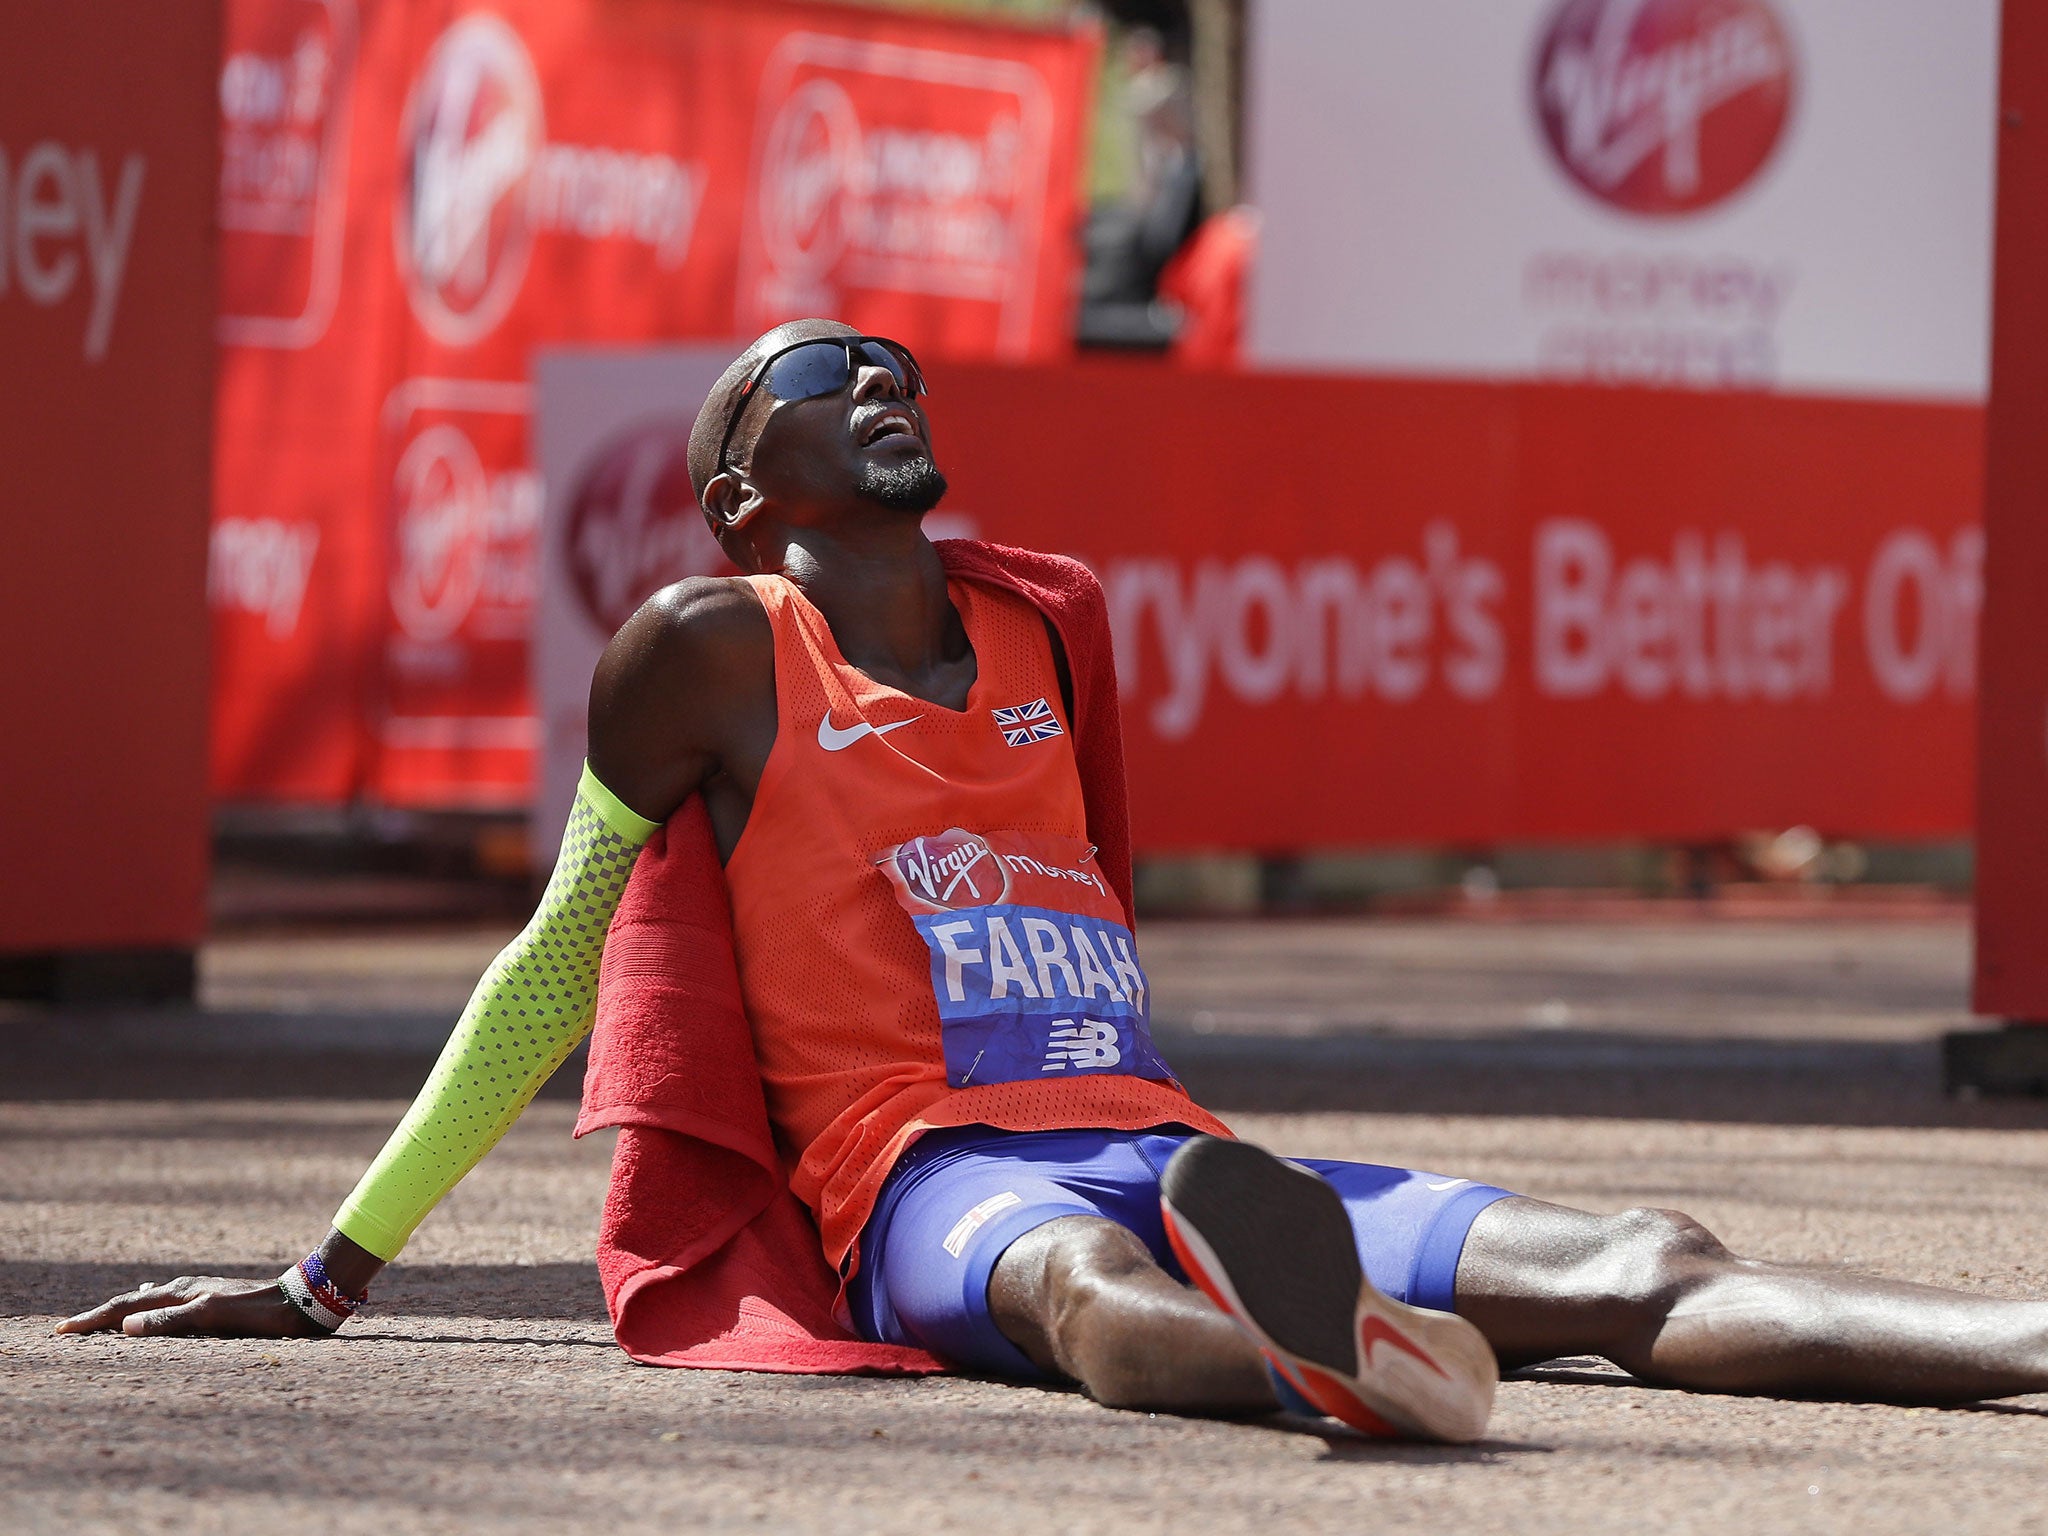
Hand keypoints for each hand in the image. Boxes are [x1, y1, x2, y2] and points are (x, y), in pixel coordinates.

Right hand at [55, 1275, 323, 1337]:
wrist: (303, 1299)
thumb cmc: (260, 1312)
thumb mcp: (213, 1317)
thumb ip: (170, 1322)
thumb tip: (125, 1327)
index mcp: (181, 1294)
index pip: (126, 1307)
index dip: (94, 1320)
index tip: (63, 1331)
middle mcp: (187, 1290)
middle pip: (134, 1302)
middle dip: (101, 1315)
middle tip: (70, 1327)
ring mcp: (201, 1293)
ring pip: (152, 1301)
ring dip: (124, 1309)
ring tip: (104, 1316)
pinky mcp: (216, 1299)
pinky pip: (171, 1301)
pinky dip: (150, 1305)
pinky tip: (156, 1301)